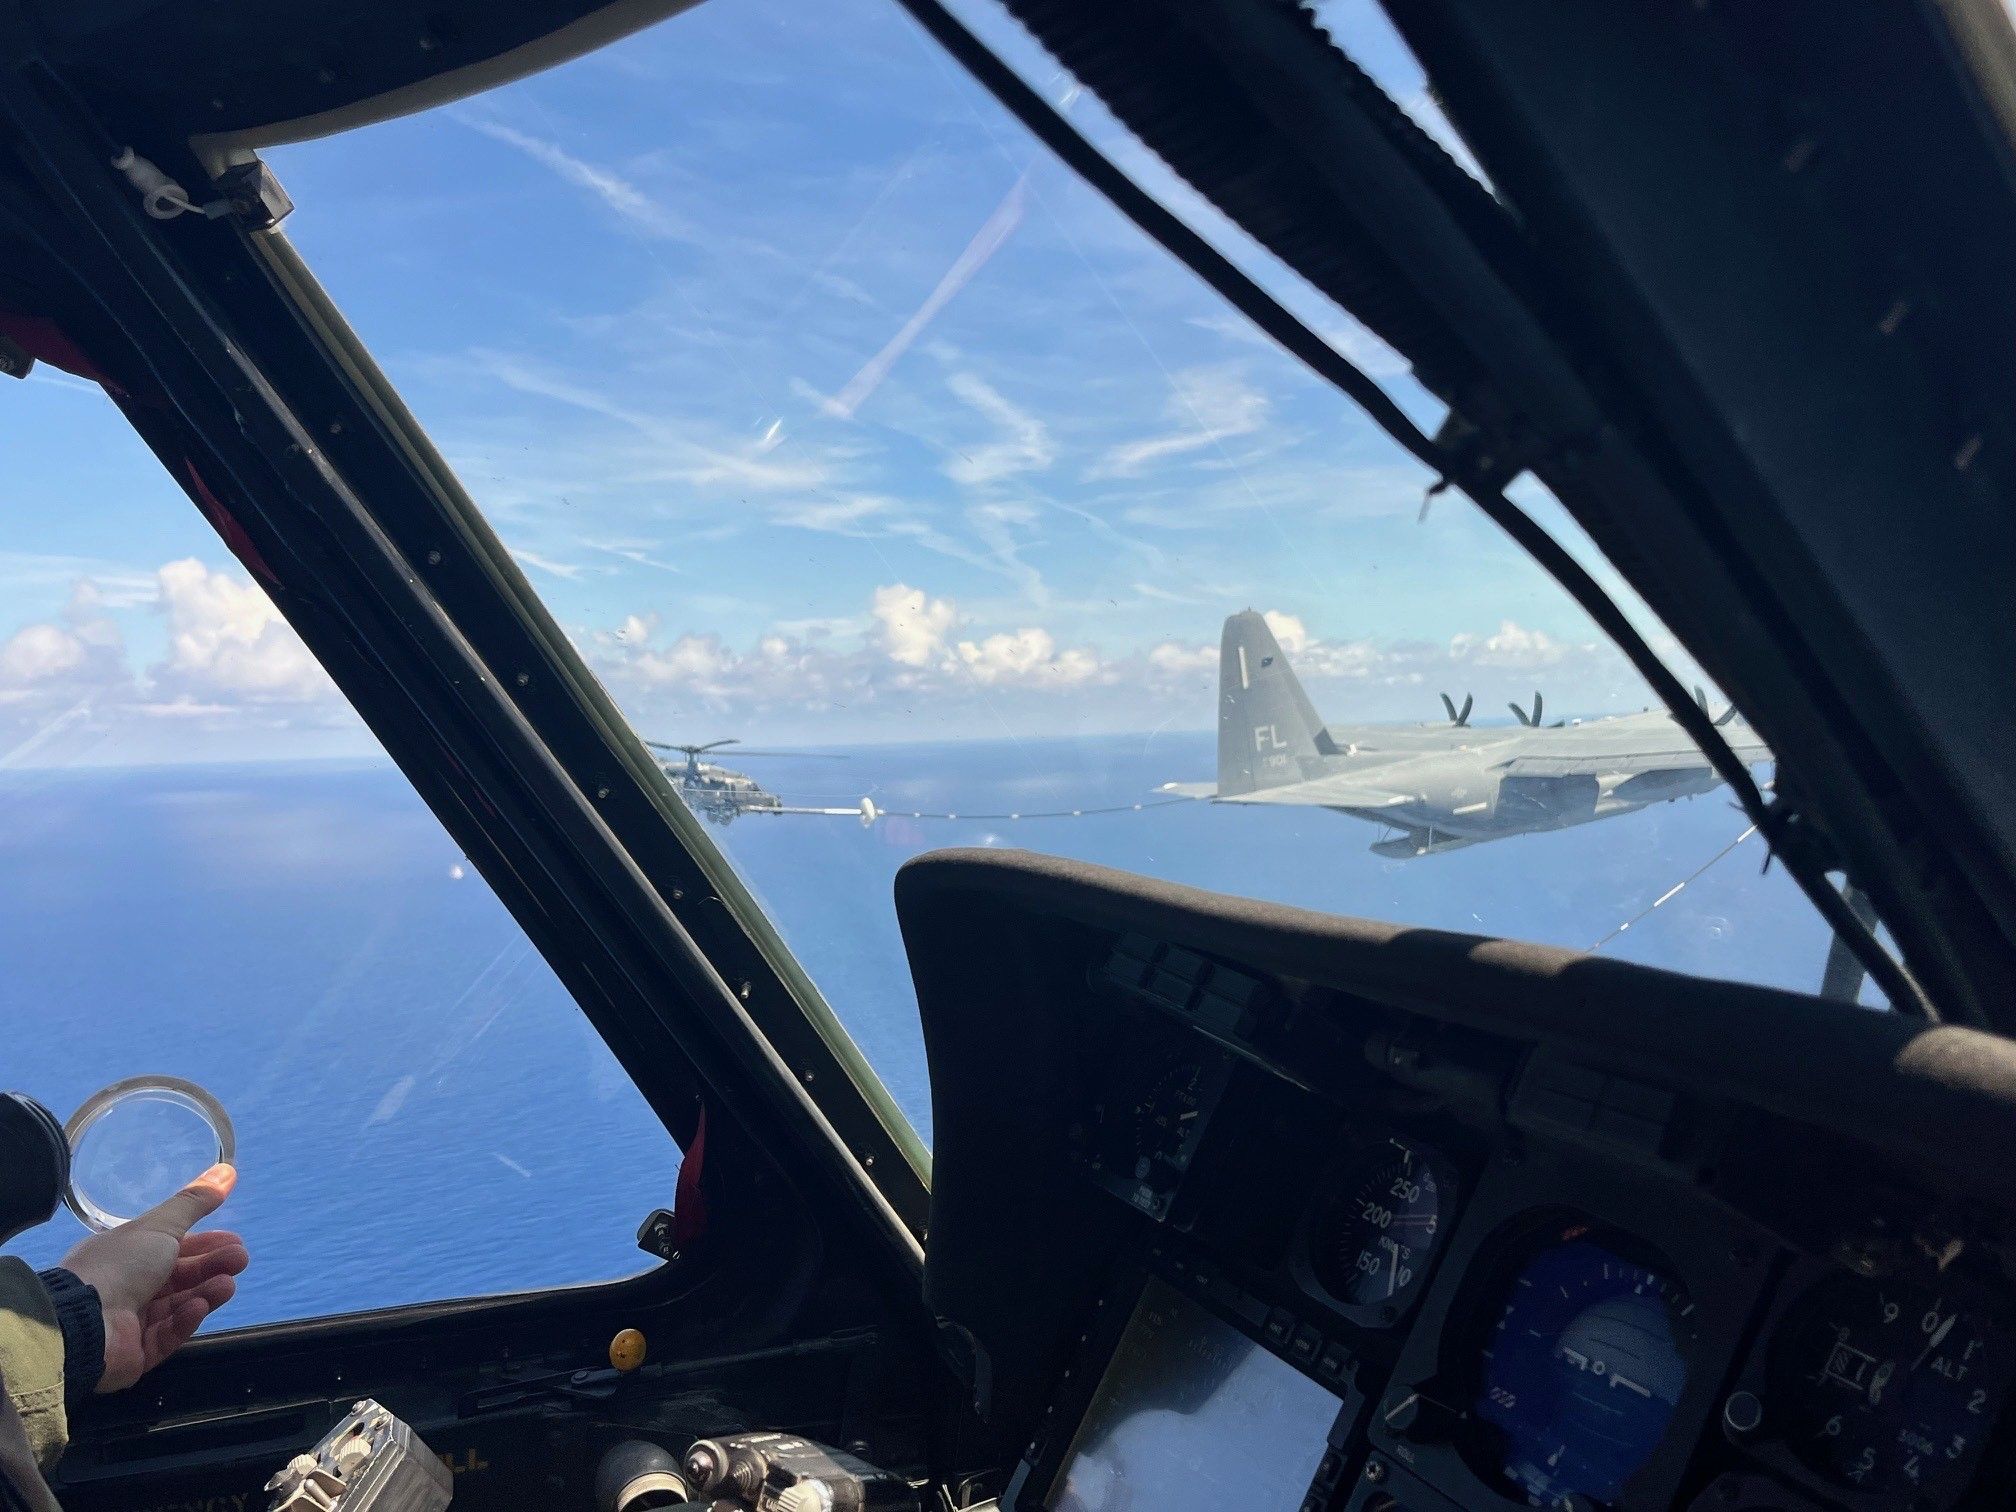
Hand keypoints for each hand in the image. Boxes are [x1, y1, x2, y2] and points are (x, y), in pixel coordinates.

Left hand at [58, 1164, 247, 1391]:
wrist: (81, 1323)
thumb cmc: (118, 1266)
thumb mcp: (160, 1226)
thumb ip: (194, 1203)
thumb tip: (227, 1171)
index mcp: (125, 1256)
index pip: (172, 1249)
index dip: (205, 1244)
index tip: (234, 1241)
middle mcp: (127, 1288)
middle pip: (180, 1278)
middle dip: (212, 1267)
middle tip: (239, 1260)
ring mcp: (131, 1323)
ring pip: (179, 1306)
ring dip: (205, 1292)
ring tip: (226, 1285)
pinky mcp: (137, 1354)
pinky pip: (168, 1336)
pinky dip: (185, 1320)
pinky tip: (198, 1307)